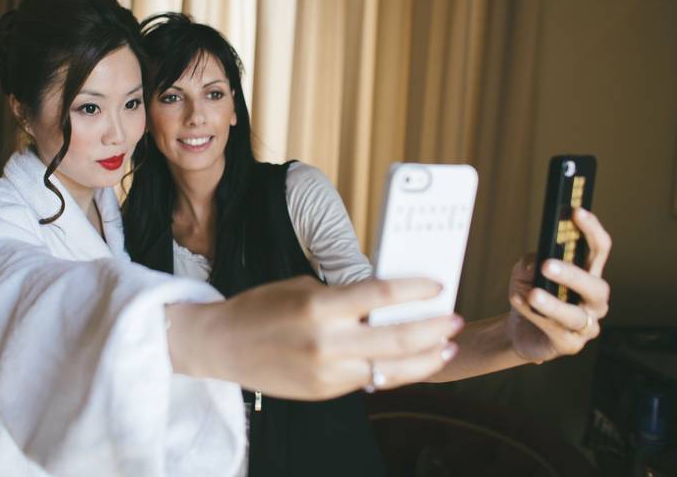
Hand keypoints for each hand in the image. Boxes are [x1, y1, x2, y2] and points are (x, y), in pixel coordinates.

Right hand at [167, 275, 463, 399]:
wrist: (223, 345)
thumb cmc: (262, 308)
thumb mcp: (302, 288)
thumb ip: (343, 297)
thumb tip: (385, 300)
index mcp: (319, 306)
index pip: (380, 294)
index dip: (415, 289)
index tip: (437, 284)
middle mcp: (326, 342)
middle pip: (396, 339)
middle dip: (433, 329)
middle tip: (454, 319)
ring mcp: (327, 372)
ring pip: (390, 369)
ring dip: (424, 358)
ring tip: (445, 347)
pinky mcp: (325, 391)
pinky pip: (369, 380)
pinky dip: (393, 370)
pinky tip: (410, 361)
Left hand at [508, 208, 611, 362]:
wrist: (519, 330)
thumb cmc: (529, 293)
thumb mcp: (524, 272)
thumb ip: (530, 263)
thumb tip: (535, 264)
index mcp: (588, 274)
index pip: (598, 249)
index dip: (592, 230)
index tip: (576, 212)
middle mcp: (593, 301)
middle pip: (595, 286)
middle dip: (573, 274)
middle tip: (548, 265)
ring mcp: (585, 325)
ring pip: (576, 314)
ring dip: (553, 303)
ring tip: (532, 294)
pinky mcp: (570, 344)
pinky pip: (554, 329)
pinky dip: (535, 315)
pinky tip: (519, 302)